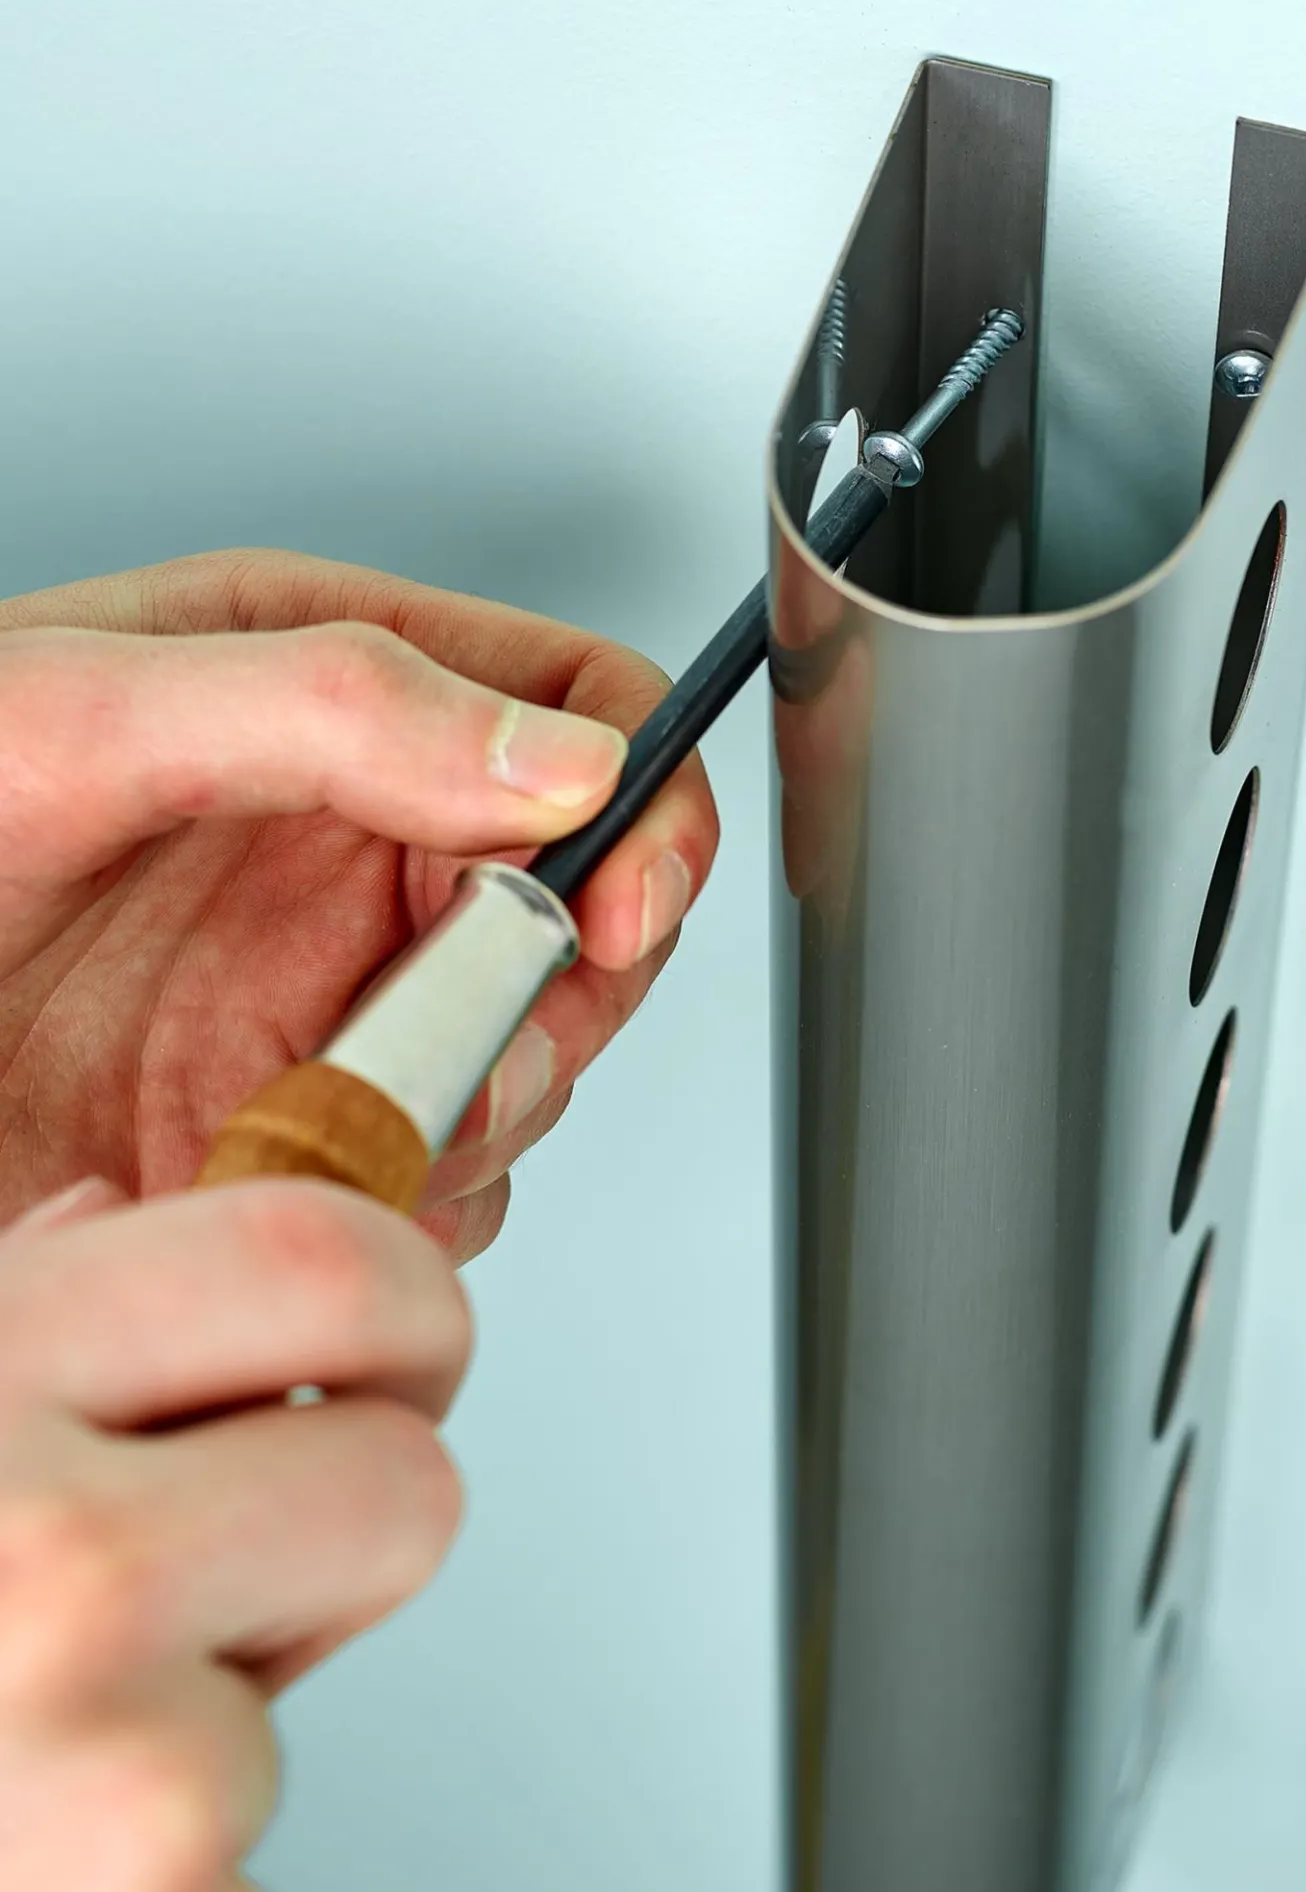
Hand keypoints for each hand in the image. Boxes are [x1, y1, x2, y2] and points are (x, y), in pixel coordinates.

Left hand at [0, 551, 718, 1257]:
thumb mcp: (77, 720)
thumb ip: (339, 707)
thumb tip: (561, 759)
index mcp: (337, 692)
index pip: (588, 712)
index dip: (642, 809)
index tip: (614, 907)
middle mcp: (358, 842)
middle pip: (588, 909)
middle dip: (566, 997)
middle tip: (481, 1046)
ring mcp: (335, 987)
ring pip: (530, 1056)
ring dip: (478, 1110)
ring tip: (334, 1113)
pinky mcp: (294, 1116)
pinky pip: (442, 1172)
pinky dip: (407, 1198)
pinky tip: (285, 1173)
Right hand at [0, 1171, 471, 1891]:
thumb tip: (115, 1224)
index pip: (325, 1266)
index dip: (400, 1307)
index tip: (394, 1356)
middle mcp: (53, 1579)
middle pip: (406, 1493)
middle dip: (318, 1552)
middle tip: (162, 1616)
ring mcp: (128, 1806)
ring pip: (288, 1736)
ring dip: (162, 1783)